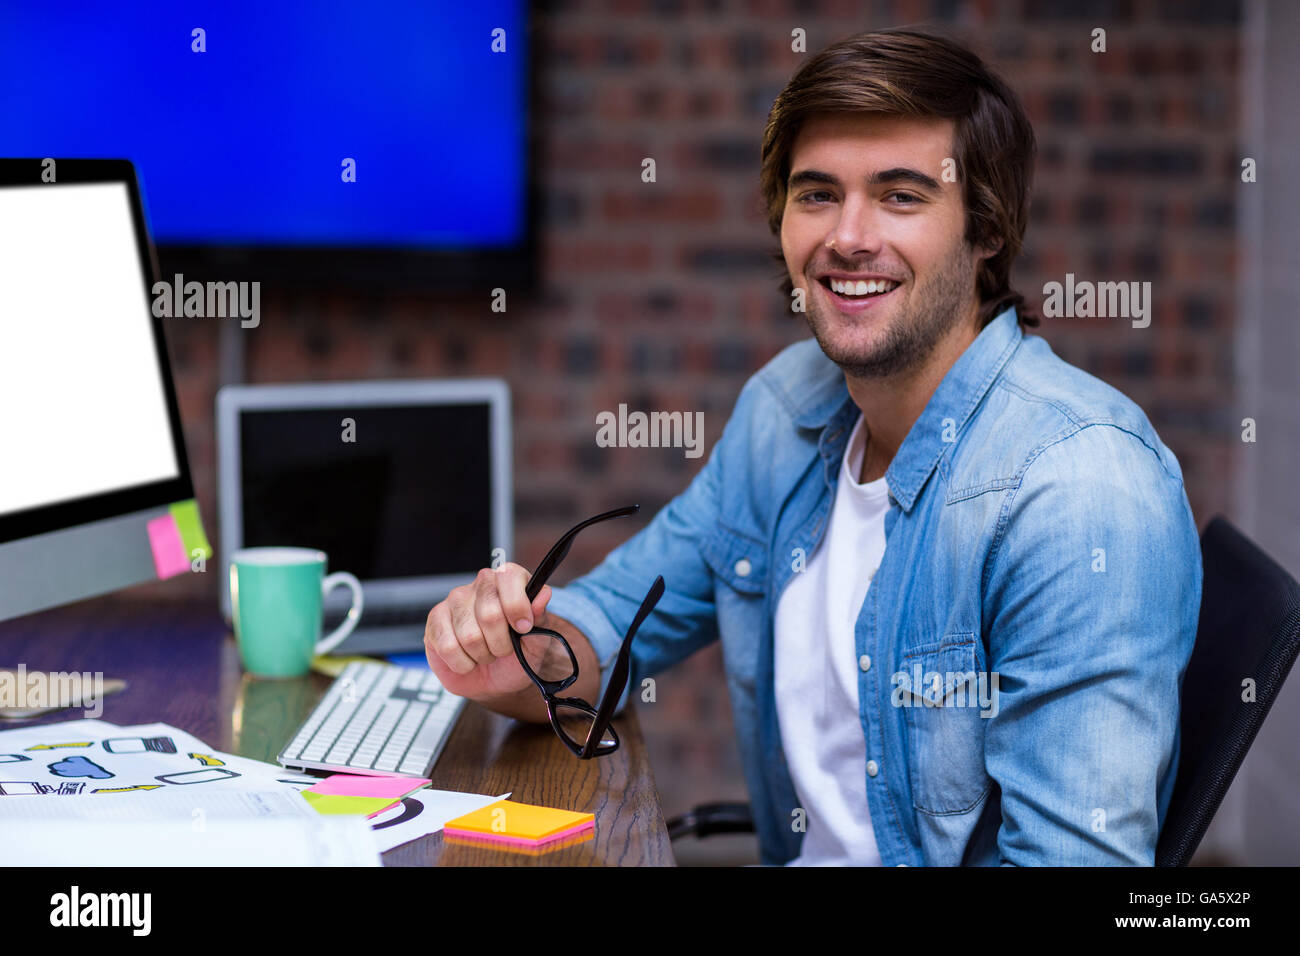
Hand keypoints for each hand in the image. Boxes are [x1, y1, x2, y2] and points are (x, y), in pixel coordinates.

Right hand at [423, 564, 552, 700]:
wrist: (496, 680)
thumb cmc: (518, 656)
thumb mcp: (538, 642)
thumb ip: (540, 618)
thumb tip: (542, 595)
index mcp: (510, 580)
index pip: (509, 577)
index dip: (517, 606)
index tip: (523, 628)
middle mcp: (481, 584)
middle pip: (490, 614)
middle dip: (501, 643)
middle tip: (504, 649)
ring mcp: (455, 600)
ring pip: (469, 636)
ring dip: (482, 655)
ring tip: (485, 653)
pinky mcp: (435, 620)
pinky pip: (448, 647)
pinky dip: (463, 663)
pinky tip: (467, 659)